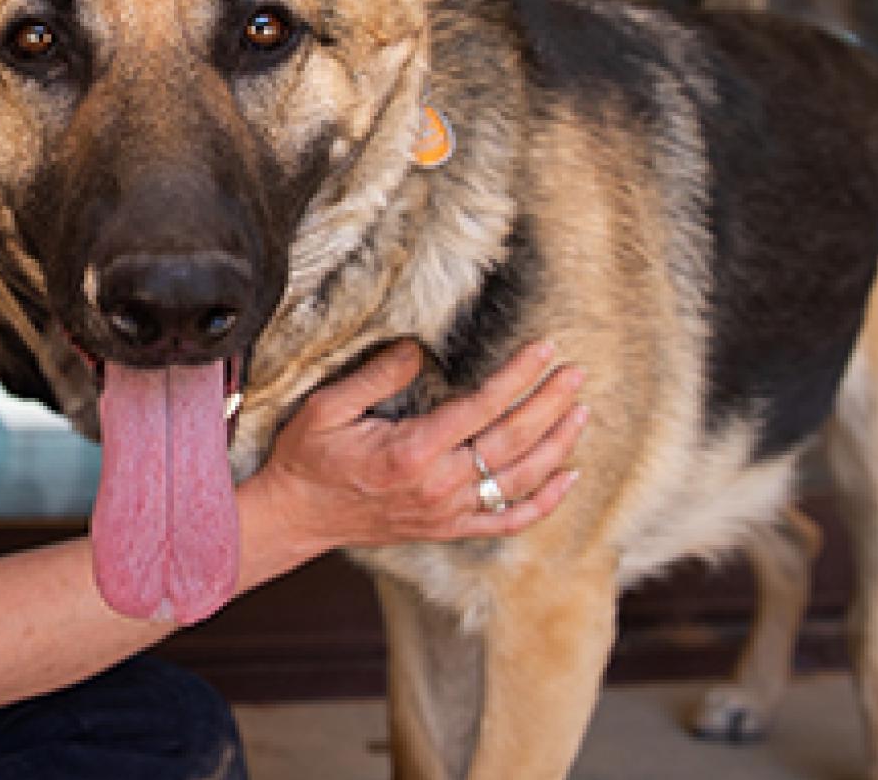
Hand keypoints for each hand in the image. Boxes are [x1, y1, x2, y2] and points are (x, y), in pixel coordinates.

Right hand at [255, 339, 585, 556]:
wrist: (297, 515)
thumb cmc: (308, 458)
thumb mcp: (326, 408)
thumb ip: (374, 377)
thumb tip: (413, 347)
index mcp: (412, 450)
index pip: (482, 407)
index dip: (518, 377)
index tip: (543, 350)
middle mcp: (438, 485)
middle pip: (512, 441)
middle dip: (549, 404)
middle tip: (577, 374)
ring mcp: (447, 512)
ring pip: (520, 480)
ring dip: (557, 446)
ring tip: (580, 412)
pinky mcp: (447, 529)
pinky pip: (507, 521)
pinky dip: (544, 502)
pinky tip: (568, 477)